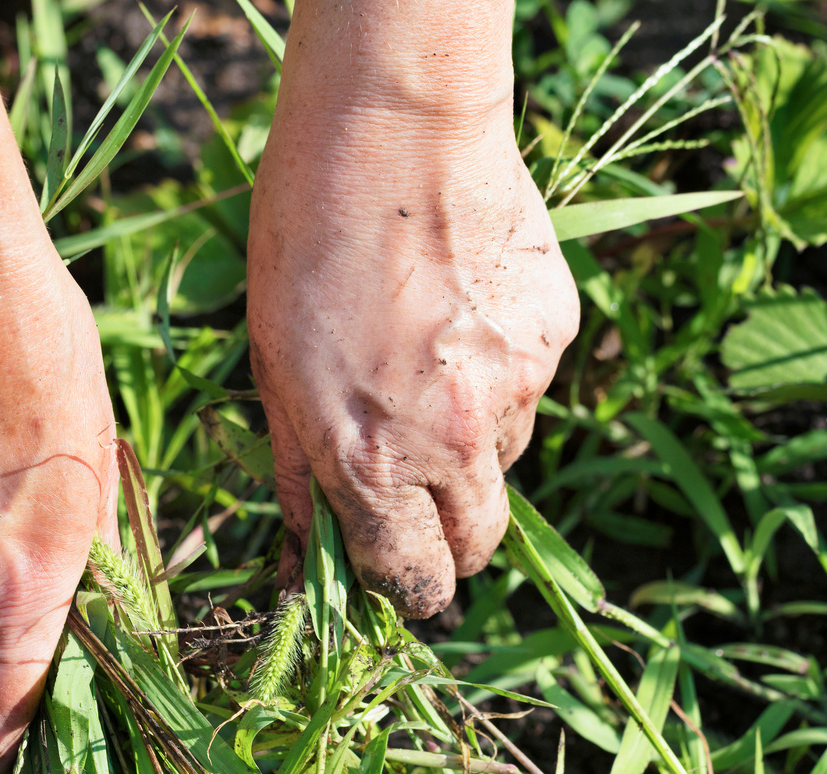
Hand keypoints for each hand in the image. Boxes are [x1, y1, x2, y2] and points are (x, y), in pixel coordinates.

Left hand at [246, 0, 578, 617]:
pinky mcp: (555, 335)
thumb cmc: (305, 241)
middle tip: (419, 501)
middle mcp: (456, 441)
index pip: (413, 580)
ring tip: (425, 364)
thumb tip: (306, 552)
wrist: (395, 129)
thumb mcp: (271, 366)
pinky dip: (499, 372)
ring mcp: (517, 387)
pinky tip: (460, 312)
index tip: (400, 580)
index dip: (406, 590)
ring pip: (504, 459)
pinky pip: (529, 385)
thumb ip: (298, 471)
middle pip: (478, 545)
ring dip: (471, 445)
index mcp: (373, 461)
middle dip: (450, 542)